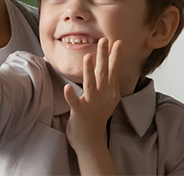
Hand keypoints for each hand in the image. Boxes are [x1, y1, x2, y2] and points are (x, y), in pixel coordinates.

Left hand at [64, 38, 121, 152]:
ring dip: (89, 70)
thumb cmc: (97, 119)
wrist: (91, 142)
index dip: (114, 56)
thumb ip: (110, 86)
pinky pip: (74, 103)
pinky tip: (66, 87)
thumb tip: (113, 73)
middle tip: (104, 40)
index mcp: (108, 92)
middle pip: (103, 73)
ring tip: (88, 56)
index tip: (117, 42)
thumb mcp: (107, 101)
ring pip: (90, 84)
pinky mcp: (80, 113)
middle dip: (104, 56)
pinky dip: (71, 96)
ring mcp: (91, 104)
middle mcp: (102, 96)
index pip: (112, 71)